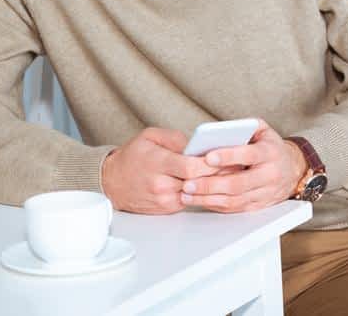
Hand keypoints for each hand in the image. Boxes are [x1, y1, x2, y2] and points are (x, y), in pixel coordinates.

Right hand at [101, 128, 221, 213]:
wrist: (112, 182)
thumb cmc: (132, 157)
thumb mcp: (149, 137)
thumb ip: (175, 138)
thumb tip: (198, 145)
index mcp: (157, 163)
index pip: (191, 166)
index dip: (210, 163)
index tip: (224, 156)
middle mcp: (161, 184)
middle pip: (198, 182)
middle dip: (218, 174)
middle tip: (235, 165)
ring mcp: (165, 199)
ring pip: (198, 193)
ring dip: (212, 185)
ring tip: (227, 175)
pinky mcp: (168, 209)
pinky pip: (191, 200)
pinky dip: (201, 193)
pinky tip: (210, 184)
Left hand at [180, 119, 305, 212]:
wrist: (293, 170)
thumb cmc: (270, 147)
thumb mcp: (262, 130)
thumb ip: (245, 125)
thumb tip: (222, 129)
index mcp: (269, 153)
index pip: (248, 155)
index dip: (228, 156)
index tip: (208, 157)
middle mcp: (269, 175)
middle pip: (238, 184)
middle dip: (210, 184)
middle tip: (188, 183)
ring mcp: (265, 193)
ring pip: (234, 200)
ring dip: (208, 199)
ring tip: (186, 194)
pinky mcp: (259, 205)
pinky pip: (235, 208)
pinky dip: (215, 205)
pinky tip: (198, 201)